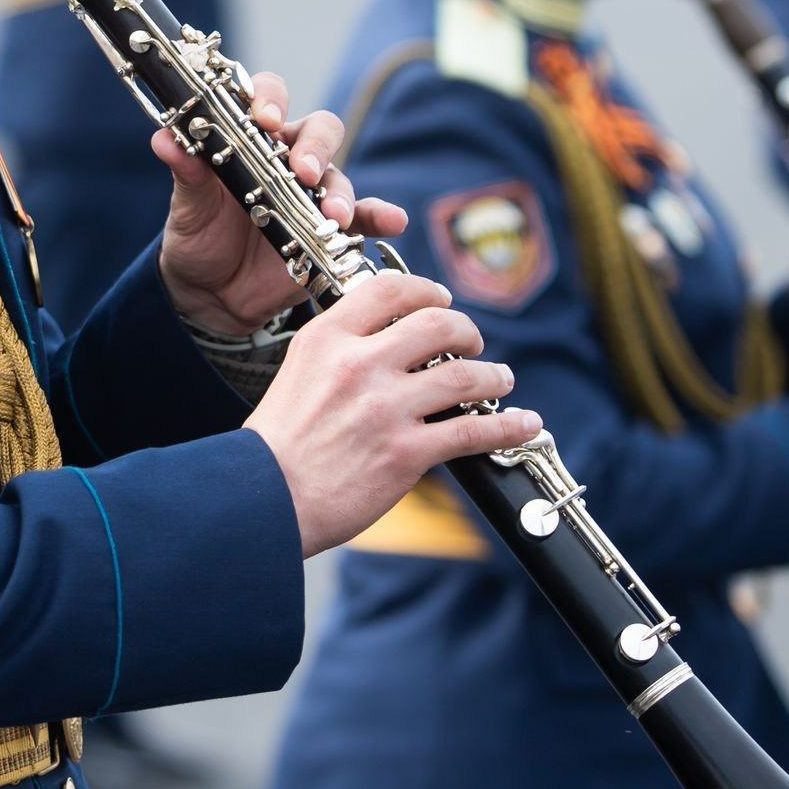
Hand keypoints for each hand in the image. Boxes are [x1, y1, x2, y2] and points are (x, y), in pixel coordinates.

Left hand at [155, 70, 406, 335]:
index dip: (269, 99)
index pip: (268, 99)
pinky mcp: (332, 232)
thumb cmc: (198, 235)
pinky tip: (392, 221)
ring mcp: (313, 195)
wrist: (209, 294)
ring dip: (341, 192)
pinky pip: (365, 219)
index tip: (263, 118)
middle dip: (315, 147)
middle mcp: (288, 160)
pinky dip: (380, 217)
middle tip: (303, 171)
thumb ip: (186, 171)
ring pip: (339, 176)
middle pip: (318, 131)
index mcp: (251, 140)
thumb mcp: (187, 205)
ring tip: (333, 217)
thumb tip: (165, 138)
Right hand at [244, 270, 541, 556]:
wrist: (264, 498)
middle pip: (438, 324)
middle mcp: (358, 364)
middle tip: (472, 342)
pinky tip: (524, 422)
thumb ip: (339, 349)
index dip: (427, 291)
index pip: (390, 289)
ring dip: (493, 376)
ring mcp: (385, 409)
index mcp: (327, 338)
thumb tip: (387, 339)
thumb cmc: (278, 442)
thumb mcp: (298, 372)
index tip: (440, 301)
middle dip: (467, 331)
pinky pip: (475, 432)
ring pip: (465, 376)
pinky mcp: (406, 453)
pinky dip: (509, 425)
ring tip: (500, 379)